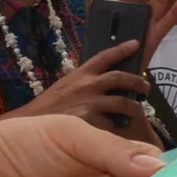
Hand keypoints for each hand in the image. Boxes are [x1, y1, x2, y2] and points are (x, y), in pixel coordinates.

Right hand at [14, 41, 152, 135]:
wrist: (31, 125)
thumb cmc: (48, 108)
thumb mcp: (64, 87)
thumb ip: (83, 83)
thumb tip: (101, 84)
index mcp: (81, 73)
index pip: (105, 56)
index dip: (122, 48)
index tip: (136, 43)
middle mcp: (88, 85)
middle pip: (121, 78)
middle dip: (138, 81)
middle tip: (146, 87)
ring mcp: (90, 103)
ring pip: (123, 103)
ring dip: (135, 108)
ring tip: (138, 112)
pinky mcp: (91, 123)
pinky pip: (113, 125)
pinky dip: (118, 129)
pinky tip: (120, 132)